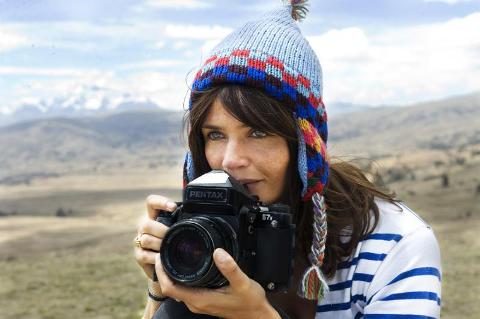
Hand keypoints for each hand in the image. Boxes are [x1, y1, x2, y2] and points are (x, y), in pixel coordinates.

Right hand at [134, 195, 176, 279]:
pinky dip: (155, 258)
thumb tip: (199, 217)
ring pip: (145, 239)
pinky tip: (163, 258)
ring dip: (159, 244)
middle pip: (146, 224)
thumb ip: (184, 221)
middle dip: (161, 230)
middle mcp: (144, 226)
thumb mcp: (180, 229)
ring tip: (170, 248)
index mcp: (154, 215)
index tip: (173, 207)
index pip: (152, 202)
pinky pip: (144, 255)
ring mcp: (139, 240)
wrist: (169, 264)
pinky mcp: (139, 255)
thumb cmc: (178, 242)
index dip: (160, 202)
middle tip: (172, 235)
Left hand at [155, 248, 280, 318]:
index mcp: (201, 299)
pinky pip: (185, 290)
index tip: (161, 256)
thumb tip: (218, 252)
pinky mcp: (204, 302)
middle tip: (164, 252)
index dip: (161, 272)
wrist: (257, 316)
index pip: (170, 288)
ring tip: (172, 256)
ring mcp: (200, 304)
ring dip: (171, 275)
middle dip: (164, 271)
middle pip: (170, 288)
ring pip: (177, 289)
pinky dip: (181, 279)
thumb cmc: (250, 302)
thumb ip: (230, 268)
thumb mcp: (242, 282)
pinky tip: (187, 268)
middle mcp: (197, 303)